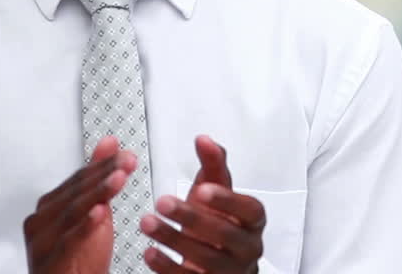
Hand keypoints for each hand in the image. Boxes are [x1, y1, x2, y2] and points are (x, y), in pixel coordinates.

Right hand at [25, 136, 136, 273]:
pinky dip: (85, 225)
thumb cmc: (81, 256)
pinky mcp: (49, 261)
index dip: (104, 165)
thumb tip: (109, 142)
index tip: (126, 155)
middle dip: (104, 174)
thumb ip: (98, 177)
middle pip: (75, 191)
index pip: (79, 179)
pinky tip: (100, 213)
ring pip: (72, 211)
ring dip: (98, 192)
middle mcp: (41, 221)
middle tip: (126, 161)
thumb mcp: (95, 211)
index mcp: (50, 206)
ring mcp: (41, 241)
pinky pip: (68, 240)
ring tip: (118, 178)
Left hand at [141, 135, 265, 272]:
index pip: (248, 209)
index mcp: (253, 221)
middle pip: (224, 234)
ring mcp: (231, 271)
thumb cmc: (218, 223)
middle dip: (191, 217)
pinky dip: (167, 266)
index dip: (226, 200)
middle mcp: (247, 247)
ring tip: (148, 222)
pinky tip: (150, 252)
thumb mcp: (217, 192)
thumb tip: (203, 139)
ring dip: (173, 239)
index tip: (202, 189)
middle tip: (163, 202)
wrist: (218, 263)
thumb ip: (214, 165)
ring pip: (205, 258)